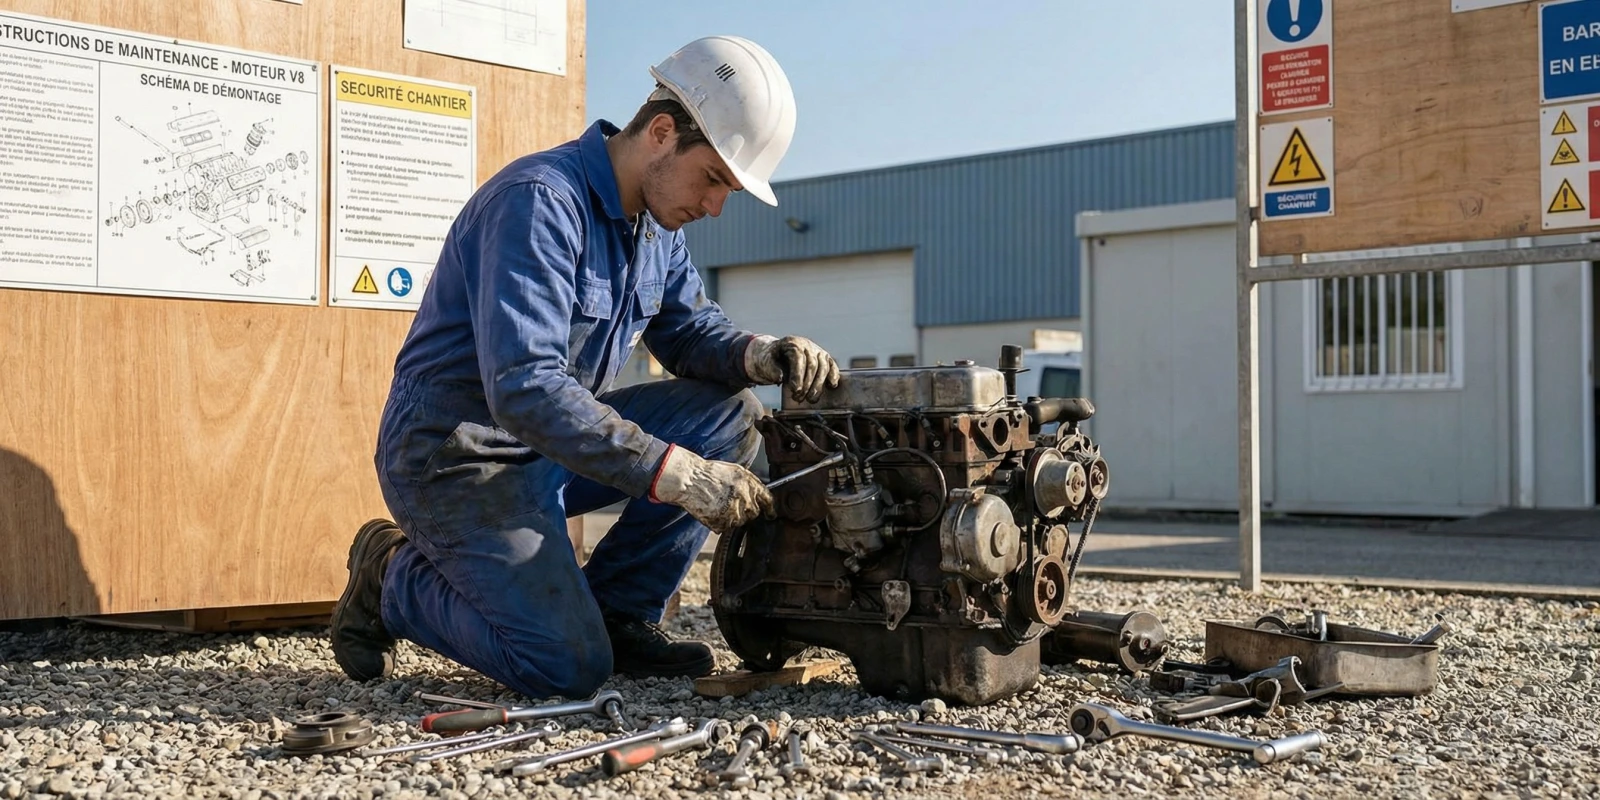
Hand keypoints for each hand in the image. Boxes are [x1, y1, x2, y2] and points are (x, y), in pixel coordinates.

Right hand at [650, 445, 773, 532]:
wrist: (690, 479)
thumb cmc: (710, 473)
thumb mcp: (735, 471)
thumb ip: (750, 483)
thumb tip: (759, 494)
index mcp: (749, 484)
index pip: (767, 500)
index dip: (770, 508)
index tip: (771, 514)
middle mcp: (744, 499)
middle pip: (753, 513)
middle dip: (746, 510)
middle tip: (731, 503)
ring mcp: (733, 512)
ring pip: (739, 522)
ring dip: (732, 517)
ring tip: (718, 504)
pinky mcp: (721, 523)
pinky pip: (725, 527)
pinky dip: (719, 522)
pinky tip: (712, 510)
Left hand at [746, 334, 840, 401]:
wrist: (776, 355)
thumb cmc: (770, 360)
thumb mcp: (766, 362)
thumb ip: (771, 370)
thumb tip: (779, 378)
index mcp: (792, 343)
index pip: (798, 357)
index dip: (798, 374)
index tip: (795, 389)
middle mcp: (807, 345)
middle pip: (812, 365)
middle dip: (807, 384)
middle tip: (798, 398)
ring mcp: (817, 351)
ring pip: (823, 367)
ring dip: (818, 385)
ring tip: (810, 399)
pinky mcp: (824, 358)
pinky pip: (832, 365)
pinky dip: (834, 375)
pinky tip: (832, 385)